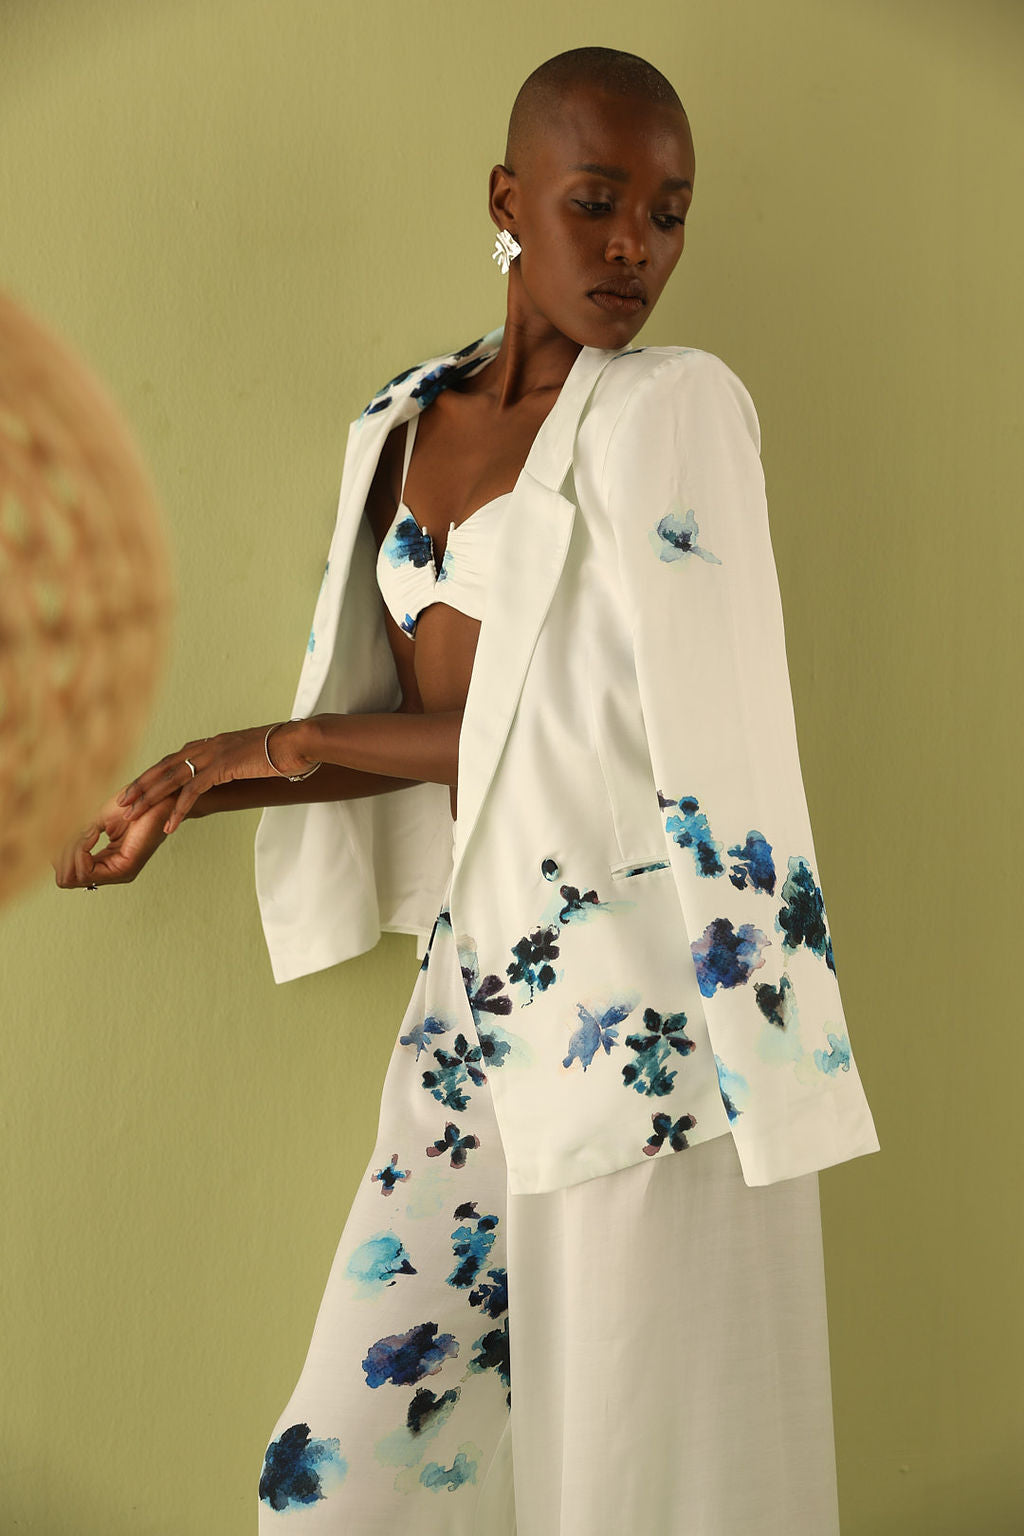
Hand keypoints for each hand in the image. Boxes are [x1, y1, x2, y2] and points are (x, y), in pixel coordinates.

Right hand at [53, 795, 170, 888]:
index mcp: (107, 863)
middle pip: (67, 879)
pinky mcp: (125, 868)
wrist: (160, 798)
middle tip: (77, 833)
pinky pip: (88, 870)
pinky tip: (91, 833)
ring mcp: (119, 873)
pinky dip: (81, 850)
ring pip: (75, 876)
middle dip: (62, 855)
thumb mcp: (97, 822)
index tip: (75, 831)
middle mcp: (112, 873)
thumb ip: (78, 840)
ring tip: (87, 831)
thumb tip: (57, 856)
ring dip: (71, 851)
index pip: (68, 873)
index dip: (61, 853)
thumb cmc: (135, 806)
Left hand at [116, 724, 314, 833]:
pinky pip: (193, 791)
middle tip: (120, 803)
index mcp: (210, 744)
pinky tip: (169, 825)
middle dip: (139, 785)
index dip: (152, 776)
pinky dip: (179, 810)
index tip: (135, 790)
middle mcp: (206, 746)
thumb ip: (235, 764)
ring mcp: (213, 755)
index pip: (172, 760)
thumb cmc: (281, 751)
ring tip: (132, 814)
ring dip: (149, 798)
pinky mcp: (223, 767)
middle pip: (163, 767)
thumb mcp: (250, 758)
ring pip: (170, 778)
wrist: (299, 742)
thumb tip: (232, 773)